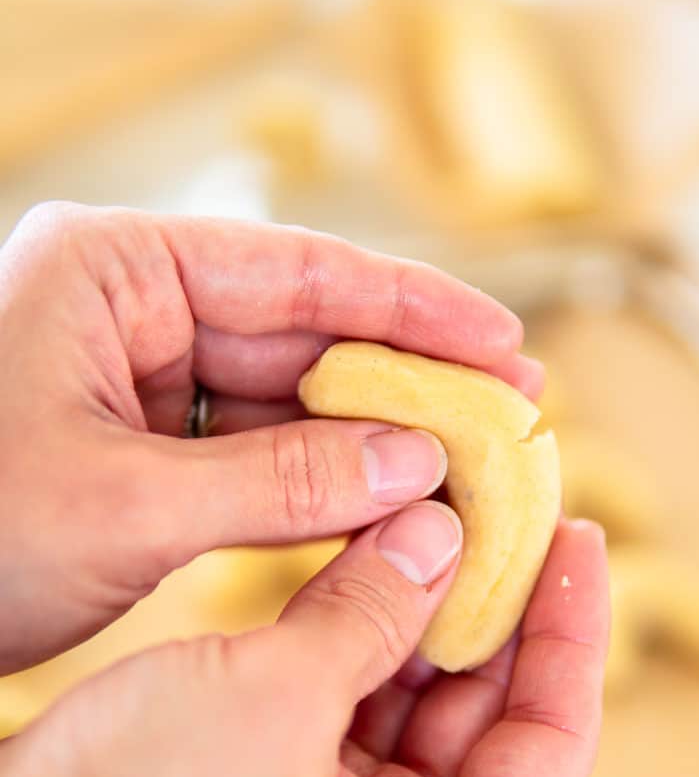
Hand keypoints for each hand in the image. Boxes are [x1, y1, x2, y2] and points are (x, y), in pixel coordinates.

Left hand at [0, 202, 536, 673]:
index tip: (505, 343)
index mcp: (111, 271)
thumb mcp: (128, 505)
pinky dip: (322, 480)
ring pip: (287, 397)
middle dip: (408, 381)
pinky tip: (392, 501)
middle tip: (510, 415)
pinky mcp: (140, 440)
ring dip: (374, 438)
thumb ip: (285, 480)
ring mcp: (136, 374)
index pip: (296, 271)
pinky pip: (253, 450)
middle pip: (303, 332)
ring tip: (469, 468)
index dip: (414, 308)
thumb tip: (419, 466)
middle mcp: (130, 307)